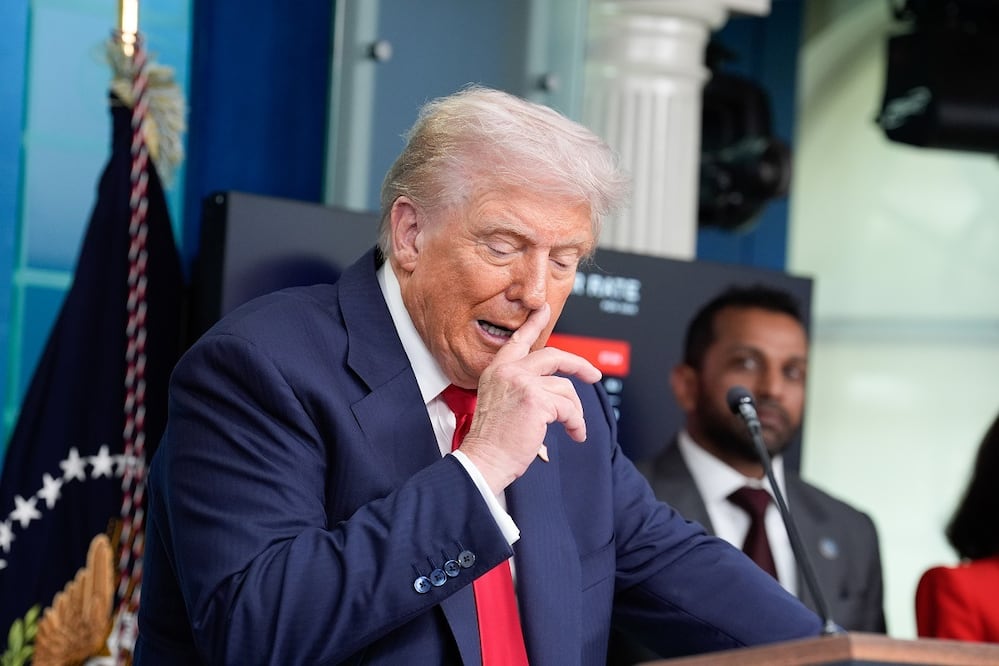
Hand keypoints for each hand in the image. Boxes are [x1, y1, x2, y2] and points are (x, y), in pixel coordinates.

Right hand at [458, 303, 601, 493]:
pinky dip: (576, 423)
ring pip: (565, 389)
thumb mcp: (501, 402)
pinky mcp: (537, 401)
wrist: (484, 460)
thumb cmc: (493, 439)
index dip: (534, 323)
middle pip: (554, 356)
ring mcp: (523, 383)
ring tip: (574, 428)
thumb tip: (551, 385)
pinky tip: (575, 434)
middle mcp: (509, 371)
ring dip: (575, 412)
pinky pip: (569, 408)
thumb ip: (520, 386)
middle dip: (579, 365)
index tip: (544, 309)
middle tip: (593, 375)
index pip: (519, 340)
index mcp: (497, 370)